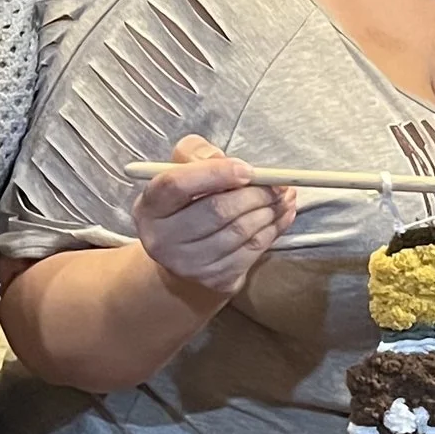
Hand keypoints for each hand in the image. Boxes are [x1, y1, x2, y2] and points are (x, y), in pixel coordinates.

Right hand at [131, 140, 294, 300]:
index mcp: (150, 206)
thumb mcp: (181, 172)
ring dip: (269, 210)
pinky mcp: (215, 279)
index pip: (177, 184)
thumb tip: (227, 161)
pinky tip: (281, 215)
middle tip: (277, 183)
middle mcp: (163, 239)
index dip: (215, 173)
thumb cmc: (187, 205)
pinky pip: (253, 251)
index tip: (247, 169)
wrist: (185, 256)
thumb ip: (198, 154)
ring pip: (240, 231)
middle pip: (217, 210)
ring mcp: (189, 264)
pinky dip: (273, 229)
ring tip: (283, 196)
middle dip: (255, 194)